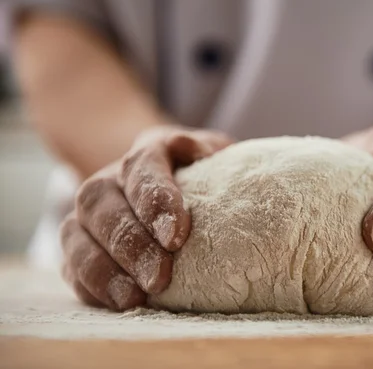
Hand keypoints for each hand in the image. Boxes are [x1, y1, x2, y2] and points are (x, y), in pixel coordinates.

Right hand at [60, 126, 233, 309]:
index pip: (142, 166)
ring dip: (105, 269)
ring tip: (136, 298)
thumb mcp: (220, 159)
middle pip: (103, 203)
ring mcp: (90, 211)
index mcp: (151, 150)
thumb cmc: (208, 177)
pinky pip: (70, 264)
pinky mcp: (78, 243)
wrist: (177, 187)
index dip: (154, 200)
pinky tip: (119, 303)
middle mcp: (112, 177)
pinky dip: (91, 286)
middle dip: (130, 245)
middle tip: (159, 278)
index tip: (175, 238)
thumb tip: (201, 155)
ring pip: (76, 233)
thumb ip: (215, 156)